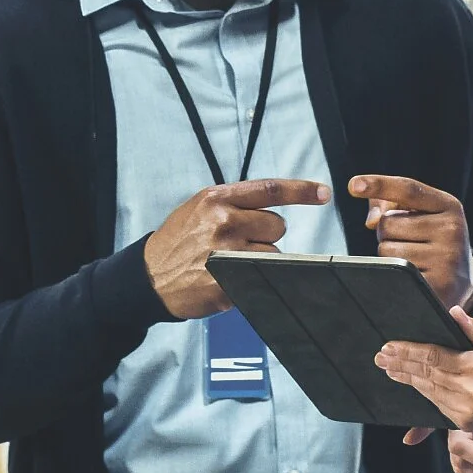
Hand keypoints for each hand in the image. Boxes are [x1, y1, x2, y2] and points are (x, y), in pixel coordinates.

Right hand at [144, 178, 330, 319]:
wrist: (148, 276)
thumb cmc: (179, 240)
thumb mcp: (200, 208)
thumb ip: (235, 203)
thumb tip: (276, 207)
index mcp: (217, 199)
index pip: (270, 190)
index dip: (301, 191)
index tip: (323, 193)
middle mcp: (224, 222)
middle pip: (277, 225)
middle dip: (266, 234)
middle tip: (240, 242)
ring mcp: (226, 253)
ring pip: (273, 253)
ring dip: (260, 259)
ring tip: (229, 261)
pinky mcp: (227, 283)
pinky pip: (261, 277)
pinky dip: (251, 279)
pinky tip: (226, 278)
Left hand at [349, 175, 472, 309]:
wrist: (462, 280)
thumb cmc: (434, 240)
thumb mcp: (423, 214)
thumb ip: (390, 204)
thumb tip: (371, 221)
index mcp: (448, 206)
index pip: (408, 189)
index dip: (378, 185)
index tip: (353, 185)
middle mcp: (450, 230)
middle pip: (387, 223)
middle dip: (388, 233)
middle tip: (409, 241)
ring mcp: (445, 259)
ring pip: (386, 250)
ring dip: (390, 254)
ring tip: (412, 257)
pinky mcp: (437, 284)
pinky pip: (393, 273)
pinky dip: (395, 274)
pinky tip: (414, 274)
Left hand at [375, 306, 472, 442]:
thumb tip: (452, 313)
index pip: (433, 356)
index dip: (409, 351)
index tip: (390, 345)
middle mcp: (468, 390)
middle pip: (425, 374)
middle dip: (401, 364)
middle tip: (380, 356)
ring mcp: (465, 410)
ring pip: (428, 392)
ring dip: (407, 379)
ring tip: (390, 369)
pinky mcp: (465, 423)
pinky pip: (437, 406)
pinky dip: (423, 393)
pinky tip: (412, 384)